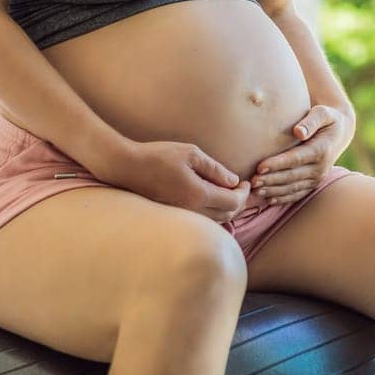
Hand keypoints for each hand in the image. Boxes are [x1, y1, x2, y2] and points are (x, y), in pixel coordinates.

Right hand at [97, 137, 252, 222]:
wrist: (128, 167)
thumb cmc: (159, 156)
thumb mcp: (191, 154)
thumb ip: (215, 169)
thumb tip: (233, 181)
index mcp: (199, 195)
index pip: (232, 201)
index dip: (244, 193)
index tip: (247, 182)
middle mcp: (192, 210)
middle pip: (227, 214)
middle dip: (239, 202)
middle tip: (242, 189)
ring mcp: (182, 215)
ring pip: (215, 221)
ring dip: (227, 209)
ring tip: (230, 194)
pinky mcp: (174, 215)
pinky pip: (202, 220)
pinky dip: (214, 213)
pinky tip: (213, 200)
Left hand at [251, 106, 349, 205]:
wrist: (339, 133)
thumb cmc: (327, 119)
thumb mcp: (323, 113)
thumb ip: (311, 121)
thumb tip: (298, 132)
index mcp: (322, 150)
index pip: (296, 158)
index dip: (278, 164)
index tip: (259, 167)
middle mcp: (321, 168)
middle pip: (292, 176)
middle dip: (271, 180)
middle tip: (252, 181)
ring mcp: (317, 178)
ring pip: (293, 188)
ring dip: (273, 191)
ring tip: (255, 191)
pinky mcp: (313, 184)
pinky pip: (297, 194)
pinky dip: (282, 198)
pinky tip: (268, 199)